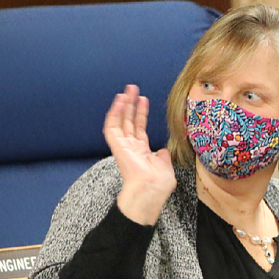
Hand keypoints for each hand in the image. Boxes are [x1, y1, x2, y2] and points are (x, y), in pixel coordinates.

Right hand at [103, 85, 176, 224]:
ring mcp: (123, 146)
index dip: (141, 114)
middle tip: (133, 89)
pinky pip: (112, 126)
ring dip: (123, 105)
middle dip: (131, 105)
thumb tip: (163, 150)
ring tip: (127, 90)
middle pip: (129, 121)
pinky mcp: (117, 146)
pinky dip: (115, 112)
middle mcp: (131, 147)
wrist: (150, 190)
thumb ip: (163, 156)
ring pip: (120, 121)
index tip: (143, 100)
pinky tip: (120, 100)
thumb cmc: (159, 184)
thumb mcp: (165, 166)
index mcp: (142, 152)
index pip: (139, 128)